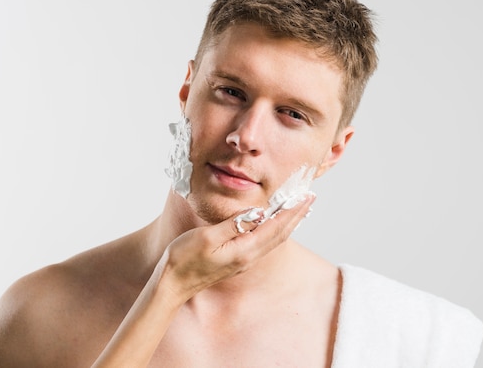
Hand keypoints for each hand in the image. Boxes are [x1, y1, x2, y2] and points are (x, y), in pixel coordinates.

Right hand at [157, 194, 315, 300]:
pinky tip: (274, 224)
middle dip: (296, 216)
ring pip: (273, 240)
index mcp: (243, 250)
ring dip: (288, 224)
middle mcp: (248, 258)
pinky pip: (264, 243)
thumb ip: (234, 224)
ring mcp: (243, 261)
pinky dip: (275, 230)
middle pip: (280, 234)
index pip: (275, 227)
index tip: (306, 196)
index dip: (292, 211)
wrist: (173, 284)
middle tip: (310, 198)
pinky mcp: (237, 261)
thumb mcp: (207, 237)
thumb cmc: (184, 258)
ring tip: (299, 209)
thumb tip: (259, 213)